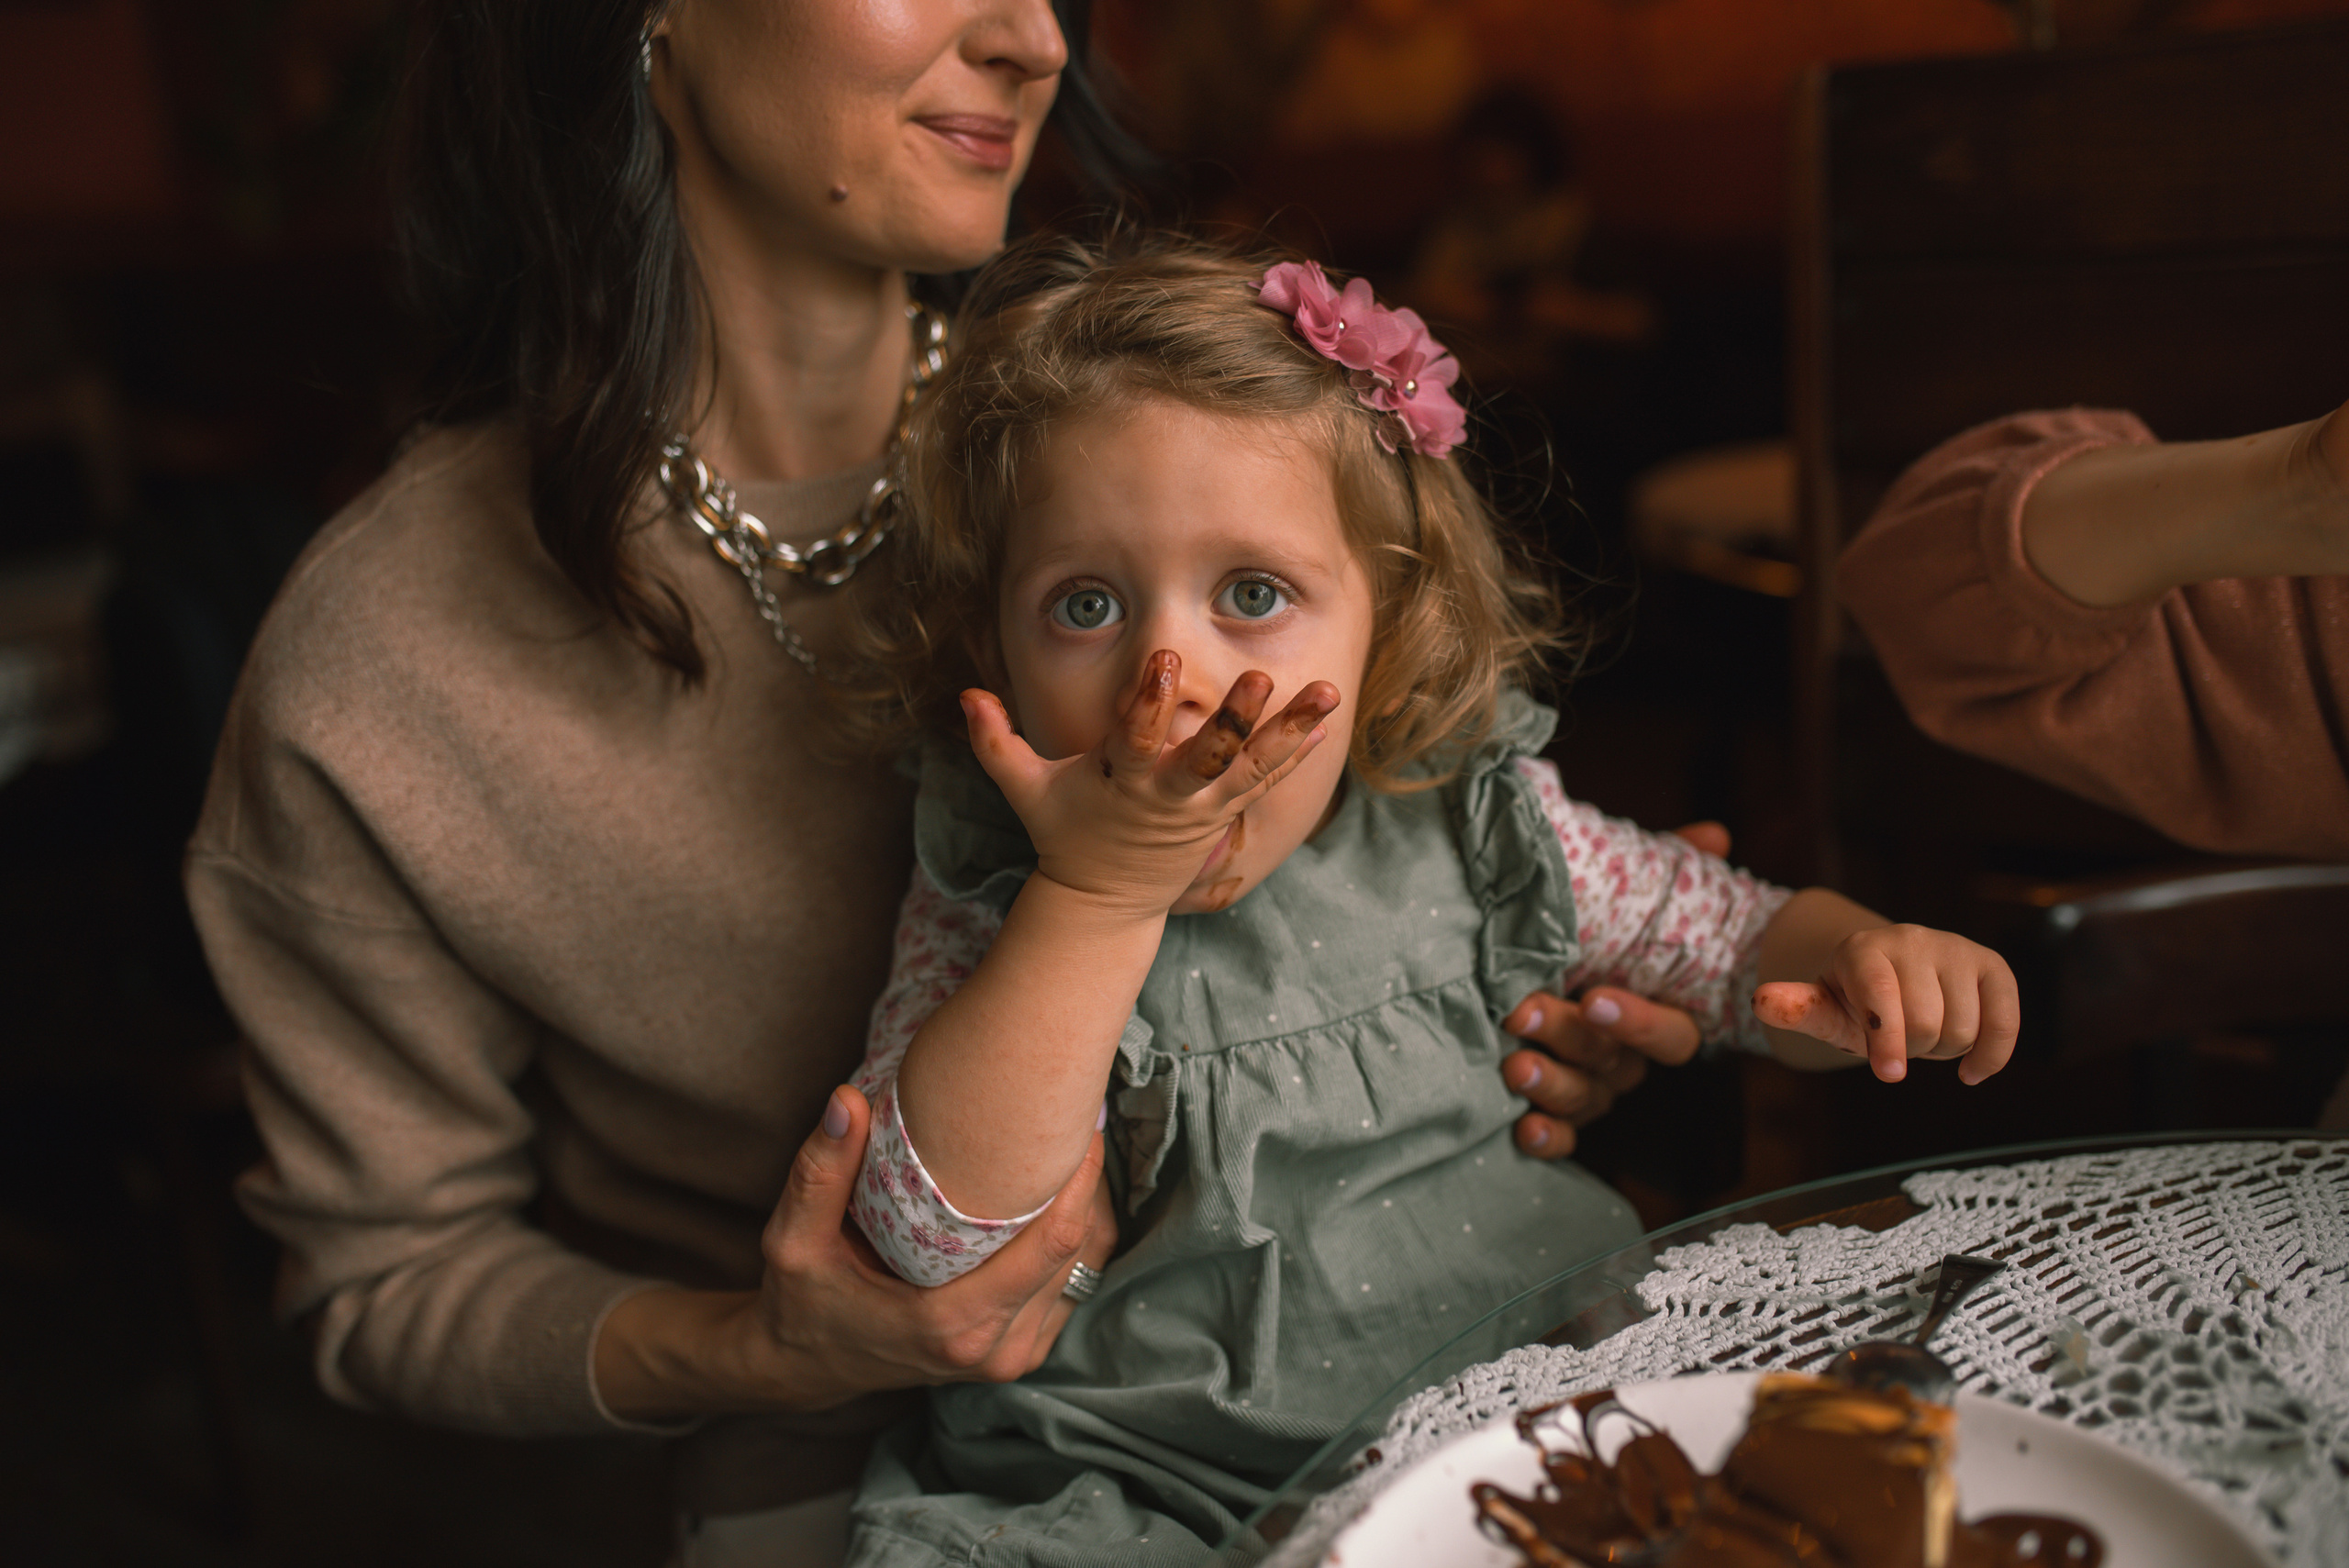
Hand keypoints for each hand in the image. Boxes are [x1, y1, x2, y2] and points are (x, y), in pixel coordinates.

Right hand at [593, 1086, 1116, 1419]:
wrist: (808, 1365)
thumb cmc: (803, 1301)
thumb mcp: (794, 1240)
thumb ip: (820, 1172)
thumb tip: (847, 1100)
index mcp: (952, 1324)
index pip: (1051, 1246)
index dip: (1079, 1180)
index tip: (1079, 1122)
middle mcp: (994, 1348)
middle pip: (1081, 1250)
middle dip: (1086, 1183)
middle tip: (1073, 1117)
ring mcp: (1013, 1355)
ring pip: (1086, 1267)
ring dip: (1087, 1207)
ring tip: (1067, 1146)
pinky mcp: (1022, 1350)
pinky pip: (1074, 1284)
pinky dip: (1076, 1237)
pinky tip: (1055, 1192)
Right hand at [964, 652, 1339, 917]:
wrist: (1105, 902)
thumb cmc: (1066, 833)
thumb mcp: (1024, 790)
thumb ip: (995, 741)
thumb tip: (965, 693)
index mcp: (1119, 781)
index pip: (1136, 737)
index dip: (1150, 701)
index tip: (1163, 658)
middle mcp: (1166, 794)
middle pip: (1206, 755)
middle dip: (1234, 718)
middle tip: (1258, 678)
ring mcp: (1202, 808)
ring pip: (1251, 767)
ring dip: (1288, 729)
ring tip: (1326, 691)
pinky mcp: (1223, 815)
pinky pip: (1266, 781)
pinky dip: (1294, 751)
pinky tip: (1325, 720)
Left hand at [1500, 821, 1726, 1158]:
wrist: (1526, 958)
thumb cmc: (1595, 927)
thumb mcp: (1626, 894)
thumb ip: (1671, 867)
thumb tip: (1712, 834)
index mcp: (1654, 1013)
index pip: (1669, 1034)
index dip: (1638, 1023)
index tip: (1597, 999)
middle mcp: (1625, 1056)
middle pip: (1613, 1063)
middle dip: (1570, 1038)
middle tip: (1524, 1012)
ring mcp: (1590, 1084)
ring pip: (1585, 1098)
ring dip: (1553, 1085)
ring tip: (1515, 1065)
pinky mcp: (1552, 1109)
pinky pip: (1561, 1136)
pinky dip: (1546, 1137)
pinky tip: (1523, 1129)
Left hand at [1752, 925, 2019, 1085]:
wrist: (1893, 975)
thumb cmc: (1853, 1001)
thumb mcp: (1824, 1009)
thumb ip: (1797, 1008)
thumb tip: (1762, 1001)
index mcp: (1862, 948)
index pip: (1881, 994)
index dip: (1887, 1039)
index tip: (1888, 1074)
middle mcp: (1911, 938)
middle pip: (1926, 1023)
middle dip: (1912, 1049)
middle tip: (1897, 1041)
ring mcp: (1955, 948)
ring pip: (1964, 1028)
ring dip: (1944, 1050)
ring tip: (1923, 1033)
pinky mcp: (1991, 965)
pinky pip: (2005, 1022)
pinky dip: (1991, 1056)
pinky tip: (1972, 1071)